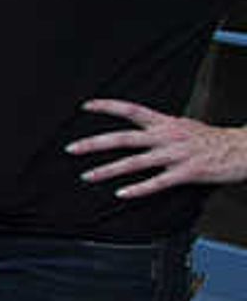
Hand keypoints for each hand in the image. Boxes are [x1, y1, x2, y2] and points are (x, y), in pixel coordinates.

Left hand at [70, 99, 246, 197]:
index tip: (85, 106)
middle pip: (125, 138)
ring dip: (109, 170)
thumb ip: (160, 128)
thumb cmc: (212, 140)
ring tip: (87, 176)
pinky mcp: (187, 172)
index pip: (132, 110)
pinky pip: (158, 182)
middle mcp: (168, 136)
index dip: (108, 107)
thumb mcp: (184, 126)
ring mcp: (177, 154)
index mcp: (166, 124)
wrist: (243, 149)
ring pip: (136, 162)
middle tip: (71, 148)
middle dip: (95, 143)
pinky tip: (121, 194)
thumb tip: (139, 128)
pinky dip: (138, 189)